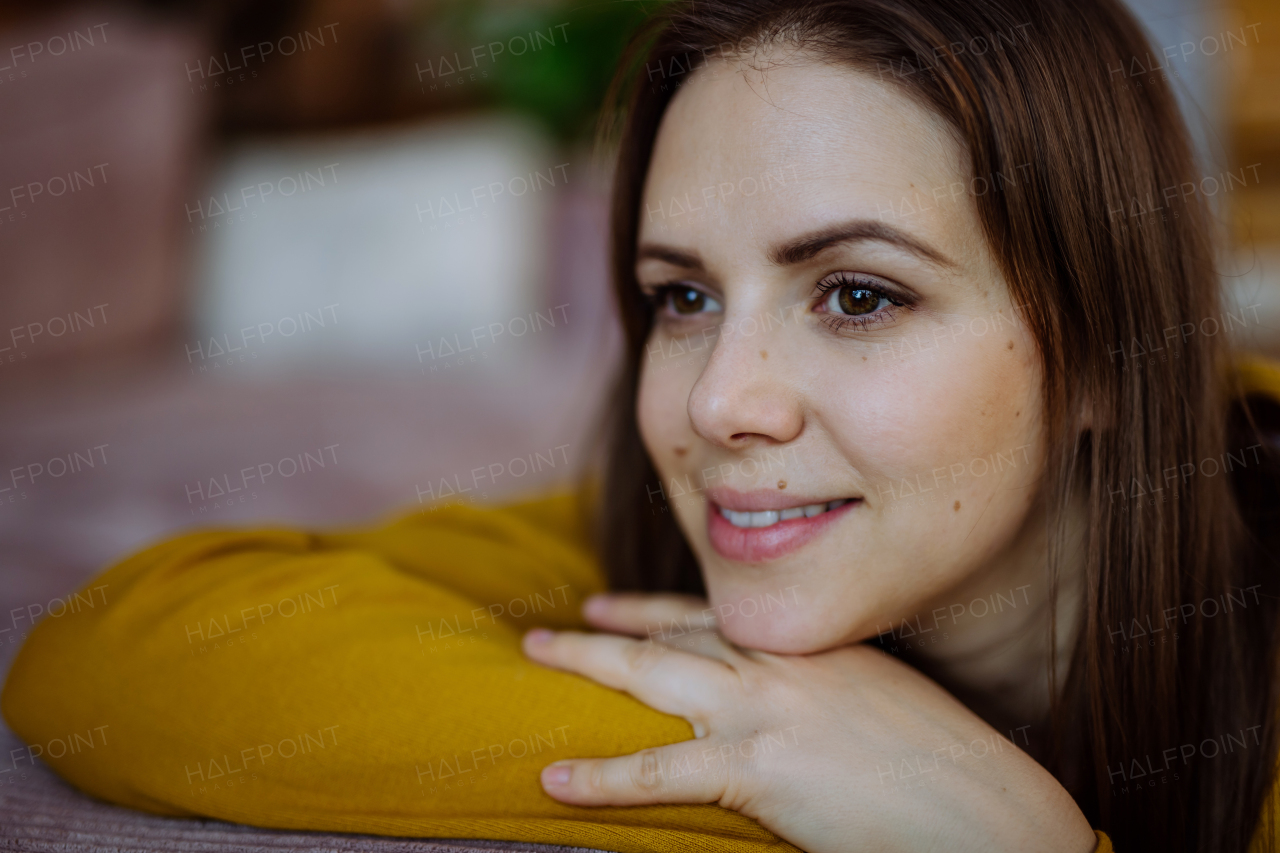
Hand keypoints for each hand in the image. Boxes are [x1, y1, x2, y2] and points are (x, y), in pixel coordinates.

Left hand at [522, 593, 1096, 852]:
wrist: (984, 806)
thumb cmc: (943, 764)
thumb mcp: (878, 703)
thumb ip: (824, 691)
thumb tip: (791, 708)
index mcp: (807, 646)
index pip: (710, 615)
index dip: (650, 609)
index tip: (607, 606)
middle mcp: (778, 663)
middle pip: (667, 634)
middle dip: (602, 631)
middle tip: (547, 631)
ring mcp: (764, 709)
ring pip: (649, 677)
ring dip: (582, 667)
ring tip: (529, 662)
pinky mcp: (758, 767)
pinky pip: (659, 771)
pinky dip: (601, 777)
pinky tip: (555, 779)